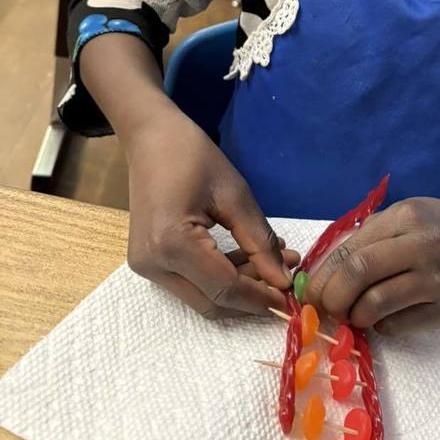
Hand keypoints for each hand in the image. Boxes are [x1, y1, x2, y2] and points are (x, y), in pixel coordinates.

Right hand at [125, 107, 298, 317]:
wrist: (151, 138)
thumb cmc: (193, 157)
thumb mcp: (235, 195)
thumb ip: (260, 242)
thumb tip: (284, 282)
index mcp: (172, 244)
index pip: (225, 288)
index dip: (261, 298)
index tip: (292, 298)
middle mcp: (153, 264)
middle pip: (213, 301)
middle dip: (253, 295)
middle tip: (288, 272)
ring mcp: (147, 266)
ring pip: (203, 296)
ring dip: (241, 285)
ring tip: (276, 258)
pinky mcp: (149, 262)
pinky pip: (192, 282)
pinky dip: (222, 276)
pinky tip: (250, 257)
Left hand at [304, 198, 439, 336]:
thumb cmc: (432, 227)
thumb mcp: (400, 216)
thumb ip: (364, 238)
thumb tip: (319, 272)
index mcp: (406, 217)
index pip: (351, 250)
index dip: (322, 276)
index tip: (308, 292)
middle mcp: (424, 246)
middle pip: (359, 274)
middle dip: (331, 296)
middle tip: (324, 306)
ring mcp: (437, 280)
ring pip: (375, 304)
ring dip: (352, 315)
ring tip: (351, 312)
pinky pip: (395, 325)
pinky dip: (378, 325)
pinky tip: (380, 315)